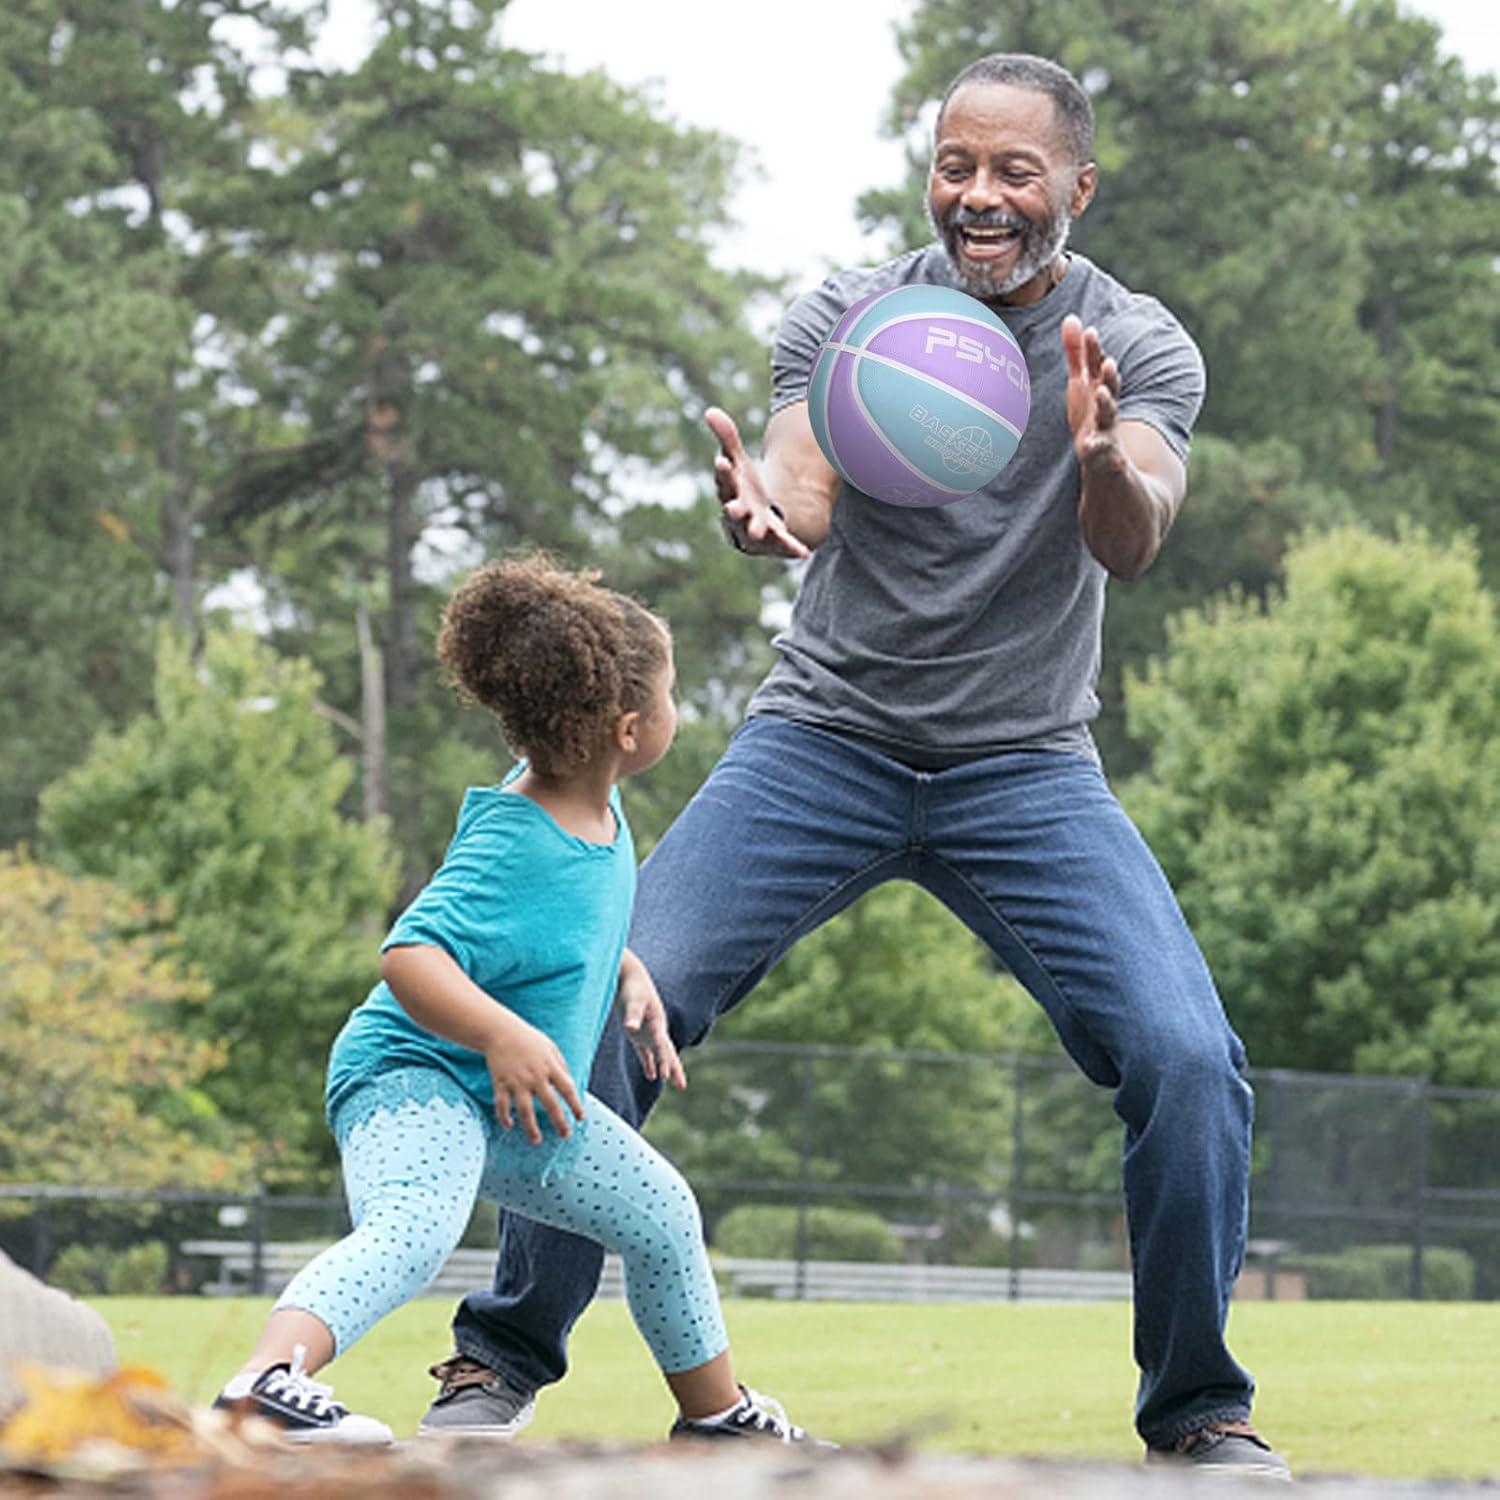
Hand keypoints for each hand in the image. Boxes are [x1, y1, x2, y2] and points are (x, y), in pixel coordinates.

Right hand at [483, 1015, 584, 1144]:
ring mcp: (517, 1081)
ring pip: (525, 1110)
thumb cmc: (528, 1039)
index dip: (575, 1105)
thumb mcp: (550, 1048)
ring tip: (536, 1141)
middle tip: (565, 1135)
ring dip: (531, 1128)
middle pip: (550, 1104)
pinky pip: (502, 1105)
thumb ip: (561, 1065)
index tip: (580, 1118)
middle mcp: (535, 1076)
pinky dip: (504, 1117)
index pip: (567, 1089)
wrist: (500, 1031)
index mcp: (550, 1067)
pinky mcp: (500, 1083)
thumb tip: (570, 1085)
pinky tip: (509, 1125)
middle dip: (559, 1122)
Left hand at [617, 956, 686, 1090]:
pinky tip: (651, 1076)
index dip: (665, 1062)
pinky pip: (645, 1052)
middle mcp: (655, 1029)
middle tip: (682, 1086)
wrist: (628, 976)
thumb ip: (632, 1015)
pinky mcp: (637, 1033)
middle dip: (674, 1068)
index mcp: (657, 1023)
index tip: (666, 1077)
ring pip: (659, 1054)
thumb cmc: (631, 988)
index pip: (663, 1047)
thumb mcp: (632, 1001)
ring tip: (675, 1083)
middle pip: (667, 1053)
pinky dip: (649, 1064)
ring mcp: (647, 1032)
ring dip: (666, 1067)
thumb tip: (630, 1028)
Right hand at [707, 407, 811, 560]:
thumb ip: (727, 439)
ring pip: (755, 530)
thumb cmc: (744, 487)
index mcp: (730, 492)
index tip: (723, 460)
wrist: (760, 515)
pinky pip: (784, 544)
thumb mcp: (737, 460)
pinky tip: (803, 551)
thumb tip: (710, 410)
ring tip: (757, 528)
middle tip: (732, 508)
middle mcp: (740, 514)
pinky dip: (792, 548)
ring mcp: (757, 528)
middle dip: (734, 509)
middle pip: (734, 511)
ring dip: (756, 529)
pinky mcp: (776, 540)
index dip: (724, 471)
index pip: (724, 480)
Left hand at [1062, 316, 1124, 474]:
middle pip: (1109, 386)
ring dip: (1107, 403)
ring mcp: (1106, 428)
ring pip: (1109, 414)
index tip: (1089, 332)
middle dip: (1109, 374)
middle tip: (1108, 361)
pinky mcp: (1102, 452)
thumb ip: (1077, 354)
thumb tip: (1071, 317)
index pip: (1098, 365)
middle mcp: (1106, 405)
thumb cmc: (1091, 413)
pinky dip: (1095, 447)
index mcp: (1099, 387)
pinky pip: (1099, 449)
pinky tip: (1088, 446)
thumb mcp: (1082, 383)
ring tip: (1103, 393)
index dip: (1094, 350)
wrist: (1106, 460)